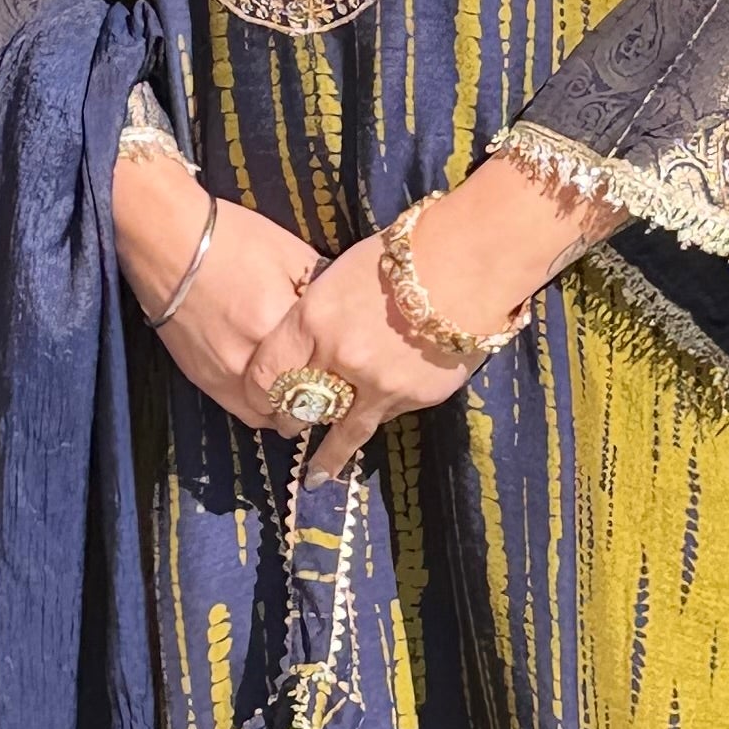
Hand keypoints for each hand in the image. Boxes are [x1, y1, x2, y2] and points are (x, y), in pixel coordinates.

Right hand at [111, 149, 320, 432]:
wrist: (167, 240)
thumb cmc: (233, 238)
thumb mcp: (291, 252)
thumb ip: (319, 290)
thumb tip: (342, 314)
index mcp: (279, 321)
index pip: (325, 368)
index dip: (340, 376)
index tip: (349, 373)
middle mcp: (252, 357)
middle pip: (299, 400)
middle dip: (319, 400)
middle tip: (332, 392)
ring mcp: (224, 373)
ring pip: (269, 415)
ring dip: (287, 410)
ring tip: (300, 397)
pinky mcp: (202, 378)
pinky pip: (240, 410)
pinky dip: (260, 407)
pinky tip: (271, 395)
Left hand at [264, 155, 619, 477]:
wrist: (469, 262)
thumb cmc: (404, 254)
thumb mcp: (340, 276)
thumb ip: (318, 315)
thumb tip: (307, 342)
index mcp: (313, 320)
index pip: (267, 373)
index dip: (259, 392)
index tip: (260, 401)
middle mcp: (339, 359)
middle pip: (301, 406)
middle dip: (291, 422)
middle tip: (287, 431)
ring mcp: (378, 384)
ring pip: (344, 426)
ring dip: (331, 450)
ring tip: (320, 473)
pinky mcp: (414, 396)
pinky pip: (387, 412)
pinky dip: (381, 409)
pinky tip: (382, 408)